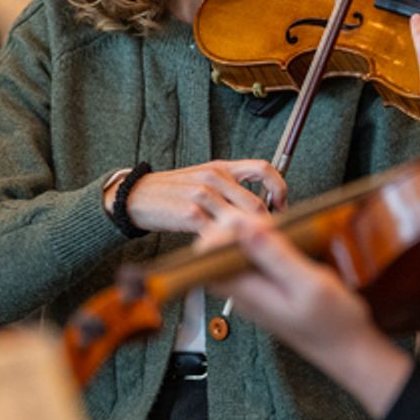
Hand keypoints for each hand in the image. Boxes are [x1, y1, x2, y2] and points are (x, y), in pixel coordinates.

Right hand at [107, 159, 286, 235]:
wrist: (137, 197)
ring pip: (240, 219)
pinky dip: (225, 245)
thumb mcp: (203, 179)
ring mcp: (202, 195)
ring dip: (246, 238)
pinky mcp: (190, 214)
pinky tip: (225, 252)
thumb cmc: (173, 192)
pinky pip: (218, 233)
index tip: (282, 205)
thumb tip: (262, 207)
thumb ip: (230, 188)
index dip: (279, 187)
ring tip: (247, 249)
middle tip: (264, 239)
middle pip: (256, 203)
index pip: (263, 169)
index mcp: (221, 168)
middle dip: (265, 225)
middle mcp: (214, 178)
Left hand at [195, 208, 412, 418]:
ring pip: (232, 258)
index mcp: (249, 293)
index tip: (248, 217)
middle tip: (263, 217)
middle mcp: (245, 295)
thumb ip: (276, 256)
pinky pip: (250, 264)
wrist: (349, 349)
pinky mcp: (267, 293)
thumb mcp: (310, 284)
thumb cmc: (335, 322)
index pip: (207, 258)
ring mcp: (255, 295)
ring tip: (276, 226)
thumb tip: (245, 228)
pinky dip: (261, 246)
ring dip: (248, 236)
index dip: (219, 231)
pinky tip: (285, 241)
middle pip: (215, 256)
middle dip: (232, 229)